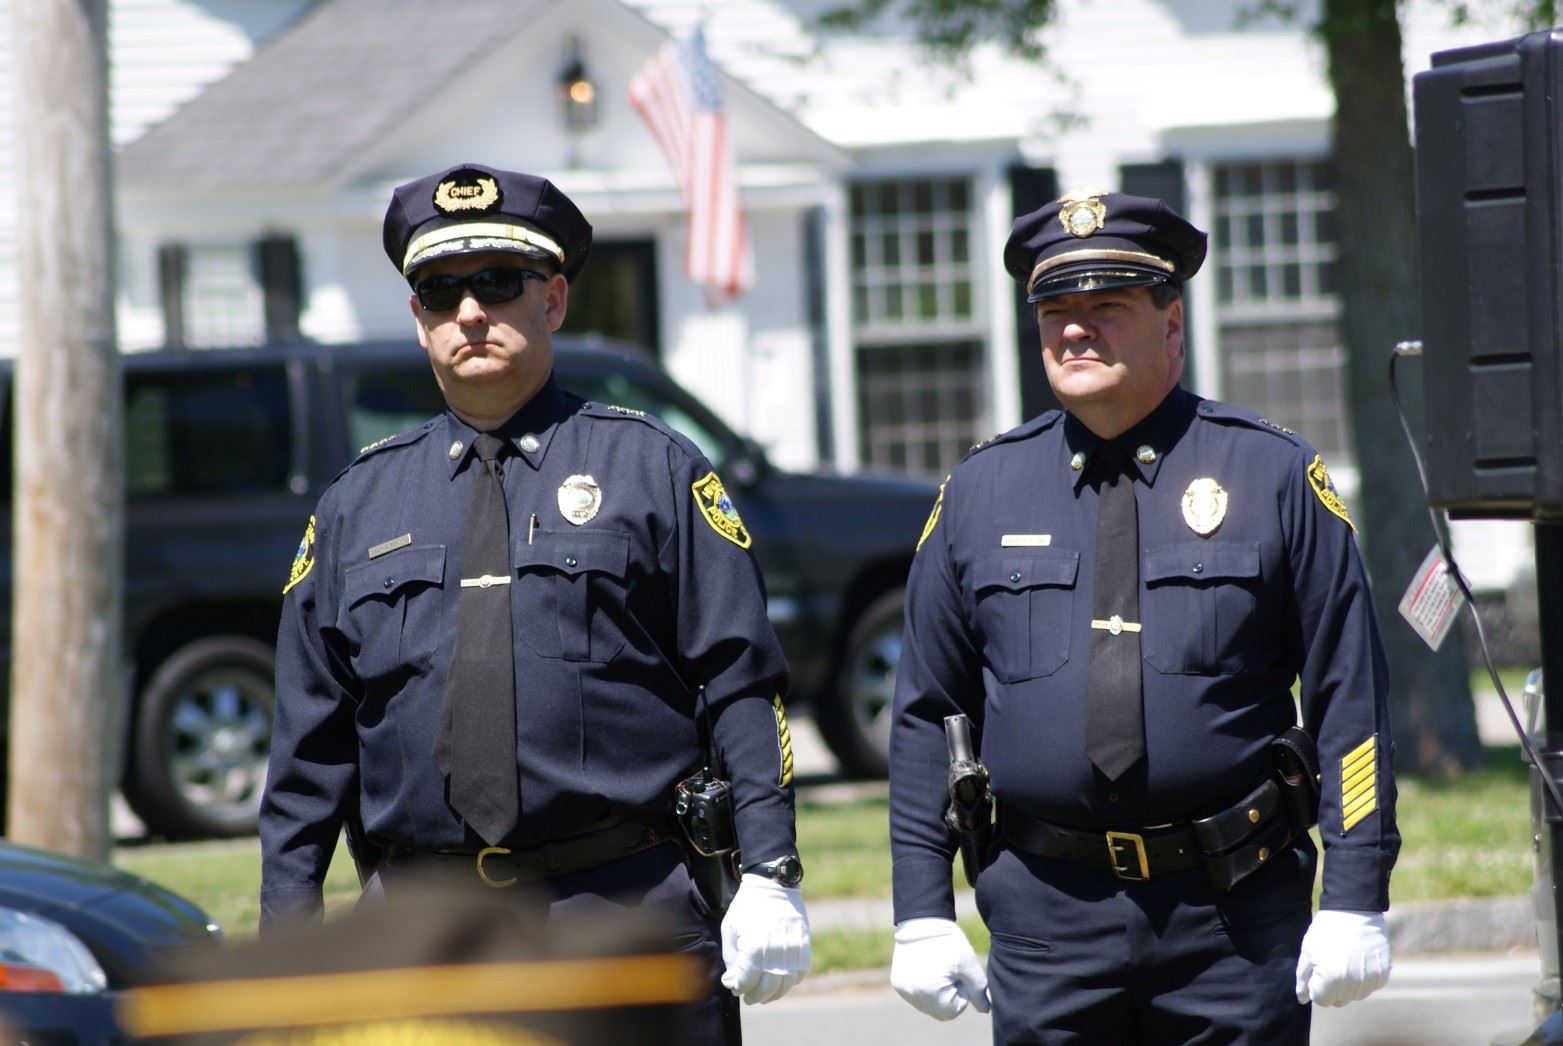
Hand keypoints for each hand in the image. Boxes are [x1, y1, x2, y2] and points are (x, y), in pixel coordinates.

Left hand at [719, 873, 810, 1003]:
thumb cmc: (746, 907)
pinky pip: (800, 972)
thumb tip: (734, 982)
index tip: (733, 986)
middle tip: (748, 998)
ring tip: (764, 994)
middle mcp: (776, 951)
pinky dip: (790, 981)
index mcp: (754, 947)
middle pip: (766, 988)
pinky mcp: (804, 945)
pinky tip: (780, 980)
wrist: (772, 884)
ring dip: (773, 993)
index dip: (738, 987)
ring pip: (785, 984)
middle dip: (754, 996)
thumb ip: (732, 959)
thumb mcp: (730, 930)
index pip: (746, 981)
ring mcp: (793, 949)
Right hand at [891, 917, 990, 1020]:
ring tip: (937, 968)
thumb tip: (985, 1010)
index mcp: (931, 991)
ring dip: (935, 994)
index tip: (958, 973)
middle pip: (939, 1012)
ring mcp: (903, 989)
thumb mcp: (968, 964)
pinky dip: (923, 988)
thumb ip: (979, 990)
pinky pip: (915, 996)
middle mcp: (913, 994)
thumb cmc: (948, 941)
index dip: (961, 993)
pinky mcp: (898, 983)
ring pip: (927, 1005)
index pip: (954, 1011)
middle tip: (949, 971)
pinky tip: (926, 969)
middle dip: (948, 996)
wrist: (922, 920)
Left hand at [1295, 909, 1391, 1005]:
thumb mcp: (1308, 951)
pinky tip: (1358, 960)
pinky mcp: (1383, 974)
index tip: (1318, 969)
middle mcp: (1352, 983)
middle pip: (1339, 1001)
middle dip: (1331, 988)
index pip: (1321, 1000)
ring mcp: (1369, 979)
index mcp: (1330, 978)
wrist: (1354, 911)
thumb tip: (1302, 1000)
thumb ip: (1303, 978)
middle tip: (1331, 964)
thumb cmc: (1326, 930)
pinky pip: (1369, 987)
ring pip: (1355, 996)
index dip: (1316, 986)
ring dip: (1348, 985)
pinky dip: (1363, 979)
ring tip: (1345, 961)